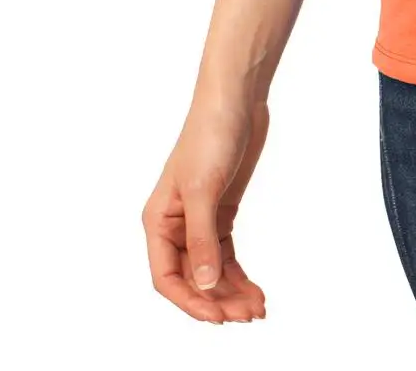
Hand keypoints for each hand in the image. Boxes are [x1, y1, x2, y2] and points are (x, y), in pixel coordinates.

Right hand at [142, 94, 269, 322]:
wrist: (236, 98)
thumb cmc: (210, 134)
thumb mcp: (204, 189)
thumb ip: (201, 239)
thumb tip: (205, 285)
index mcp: (158, 221)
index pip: (166, 277)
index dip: (190, 302)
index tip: (218, 317)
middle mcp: (175, 225)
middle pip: (192, 278)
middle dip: (218, 300)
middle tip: (247, 315)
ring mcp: (199, 220)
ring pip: (212, 270)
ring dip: (232, 292)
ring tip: (257, 309)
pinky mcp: (221, 212)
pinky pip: (226, 255)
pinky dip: (239, 274)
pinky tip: (255, 289)